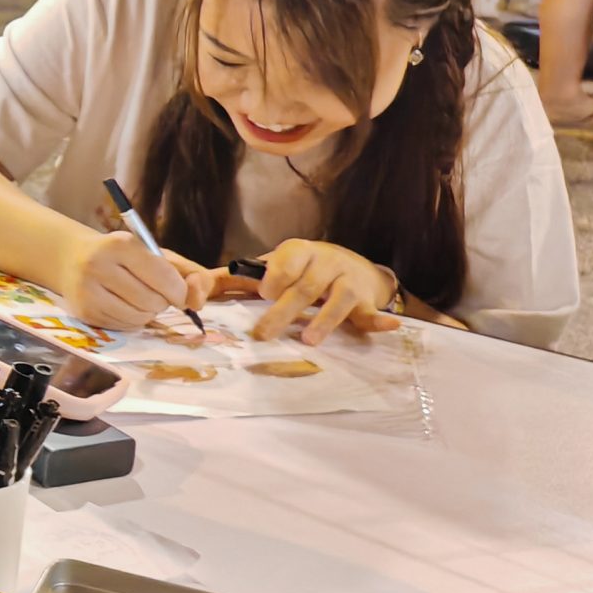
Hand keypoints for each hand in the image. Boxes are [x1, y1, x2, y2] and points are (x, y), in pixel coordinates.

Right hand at [64, 229, 208, 331]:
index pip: (164, 277)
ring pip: (139, 316)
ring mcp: (88, 291)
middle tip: (155, 293)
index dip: (179, 291)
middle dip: (162, 301)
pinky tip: (125, 306)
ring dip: (149, 312)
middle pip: (152, 300)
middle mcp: (99, 266)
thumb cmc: (120, 255)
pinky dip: (133, 320)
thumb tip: (197, 302)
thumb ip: (185, 273)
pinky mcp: (84, 311)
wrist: (71, 258)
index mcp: (120, 244)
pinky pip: (124, 326)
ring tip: (140, 299)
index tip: (178, 292)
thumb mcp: (152, 253)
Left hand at [249, 239, 399, 344]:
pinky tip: (389, 325)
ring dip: (324, 320)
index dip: (275, 279)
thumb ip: (238, 277)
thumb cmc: (299, 270)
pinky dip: (379, 321)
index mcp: (298, 252)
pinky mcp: (366, 300)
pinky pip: (372, 312)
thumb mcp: (272, 266)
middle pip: (306, 287)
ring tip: (309, 340)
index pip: (285, 263)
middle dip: (285, 310)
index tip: (263, 294)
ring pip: (338, 299)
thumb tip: (202, 292)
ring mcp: (348, 280)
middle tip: (264, 333)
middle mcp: (326, 262)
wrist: (349, 264)